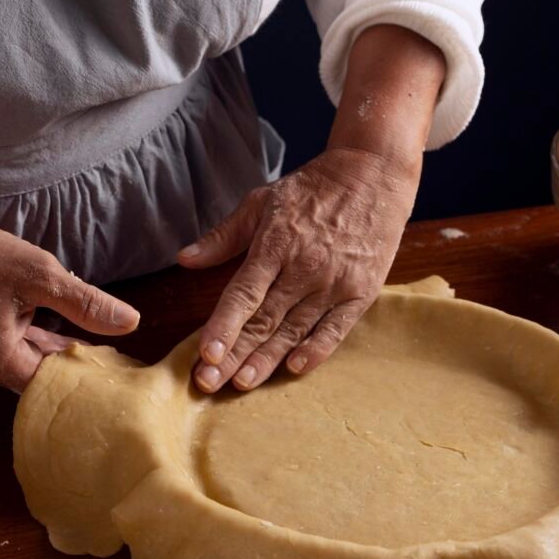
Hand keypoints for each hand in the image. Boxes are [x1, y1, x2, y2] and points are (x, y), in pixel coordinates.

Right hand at [0, 218, 139, 391]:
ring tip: (109, 353)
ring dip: (65, 354)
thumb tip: (131, 322)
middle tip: (122, 366)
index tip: (121, 373)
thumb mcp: (43, 278)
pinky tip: (78, 339)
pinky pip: (23, 350)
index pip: (53, 386)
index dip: (87, 379)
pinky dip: (47, 344)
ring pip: (35, 363)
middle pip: (44, 380)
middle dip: (79, 369)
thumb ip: (87, 304)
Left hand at [177, 146, 417, 391]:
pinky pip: (335, 329)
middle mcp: (305, 267)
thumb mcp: (262, 202)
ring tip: (243, 383)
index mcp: (276, 244)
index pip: (244, 294)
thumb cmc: (313, 189)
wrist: (373, 175)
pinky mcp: (361, 292)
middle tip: (209, 383)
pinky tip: (295, 368)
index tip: (205, 355)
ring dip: (267, 359)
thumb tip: (185, 259)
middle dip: (234, 355)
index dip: (223, 326)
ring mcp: (335, 282)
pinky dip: (316, 350)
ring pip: (295, 330)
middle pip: (264, 320)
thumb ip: (224, 236)